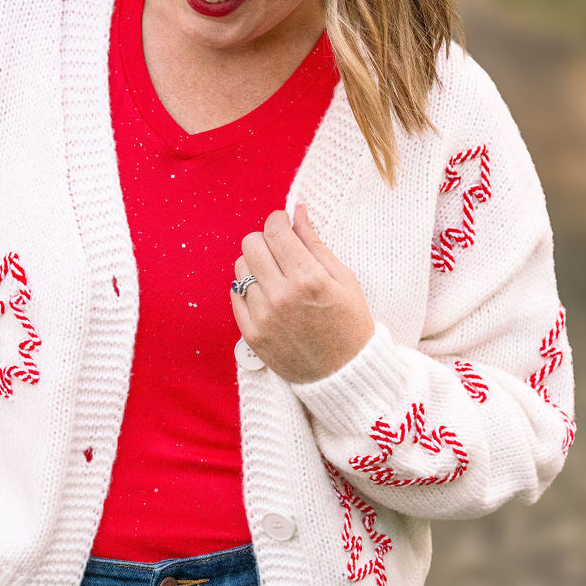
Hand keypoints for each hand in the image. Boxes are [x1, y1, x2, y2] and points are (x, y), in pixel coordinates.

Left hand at [231, 204, 374, 384]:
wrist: (344, 374)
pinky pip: (235, 295)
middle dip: (265, 240)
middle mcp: (281, 296)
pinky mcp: (251, 334)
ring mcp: (262, 317)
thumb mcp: (343, 278)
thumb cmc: (350, 323)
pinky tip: (267, 295)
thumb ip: (315, 242)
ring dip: (256, 264)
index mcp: (308, 279)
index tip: (283, 223)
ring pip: (240, 268)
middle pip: (251, 244)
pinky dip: (248, 289)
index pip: (275, 231)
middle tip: (280, 250)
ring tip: (275, 275)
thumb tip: (296, 211)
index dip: (278, 220)